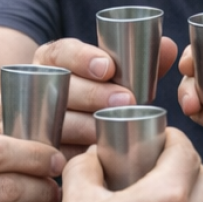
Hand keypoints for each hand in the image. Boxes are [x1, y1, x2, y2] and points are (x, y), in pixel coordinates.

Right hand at [33, 36, 178, 157]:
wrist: (56, 123)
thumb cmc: (96, 93)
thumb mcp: (110, 75)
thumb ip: (138, 62)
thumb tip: (168, 46)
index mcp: (52, 60)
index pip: (61, 53)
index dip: (82, 58)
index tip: (108, 67)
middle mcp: (39, 86)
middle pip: (61, 89)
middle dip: (93, 94)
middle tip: (126, 100)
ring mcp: (34, 118)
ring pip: (58, 122)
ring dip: (86, 125)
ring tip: (113, 127)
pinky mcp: (40, 148)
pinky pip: (55, 152)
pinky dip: (75, 153)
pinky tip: (94, 154)